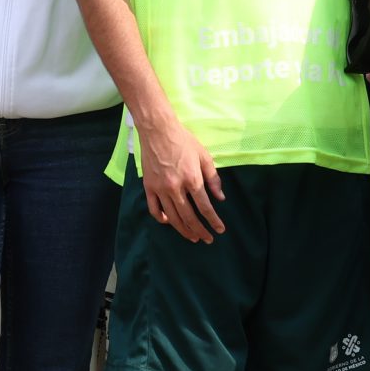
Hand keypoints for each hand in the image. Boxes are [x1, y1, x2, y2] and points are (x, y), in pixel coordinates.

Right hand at [139, 116, 226, 243]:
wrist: (158, 131)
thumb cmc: (184, 142)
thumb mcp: (205, 157)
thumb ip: (213, 179)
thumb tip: (220, 198)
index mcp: (192, 179)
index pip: (205, 207)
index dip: (213, 221)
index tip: (220, 230)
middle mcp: (176, 187)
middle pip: (189, 216)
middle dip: (200, 231)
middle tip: (207, 239)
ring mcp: (160, 188)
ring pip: (172, 217)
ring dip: (183, 229)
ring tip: (192, 237)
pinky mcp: (148, 187)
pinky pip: (154, 209)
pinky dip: (162, 219)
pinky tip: (170, 223)